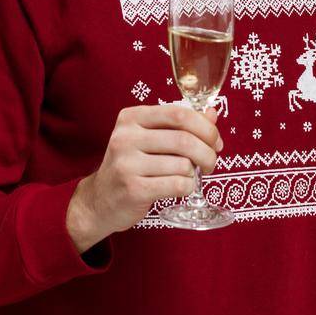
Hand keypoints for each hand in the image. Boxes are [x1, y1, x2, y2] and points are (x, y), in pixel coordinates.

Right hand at [67, 104, 222, 248]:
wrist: (100, 200)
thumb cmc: (131, 166)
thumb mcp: (150, 138)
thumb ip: (180, 125)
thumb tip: (212, 113)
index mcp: (132, 117)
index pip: (179, 114)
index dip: (205, 127)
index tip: (215, 141)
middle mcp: (126, 137)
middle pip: (184, 140)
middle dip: (207, 153)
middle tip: (210, 163)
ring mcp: (127, 164)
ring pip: (183, 164)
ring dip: (194, 174)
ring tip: (187, 177)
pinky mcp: (133, 189)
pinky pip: (177, 185)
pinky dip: (187, 188)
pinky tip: (180, 188)